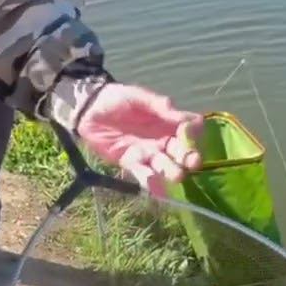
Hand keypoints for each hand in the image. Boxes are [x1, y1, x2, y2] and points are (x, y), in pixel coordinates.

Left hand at [77, 83, 203, 195]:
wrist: (90, 109)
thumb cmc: (117, 99)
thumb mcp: (138, 97)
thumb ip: (159, 105)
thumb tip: (181, 113)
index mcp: (168, 122)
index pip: (190, 129)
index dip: (194, 132)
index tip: (192, 132)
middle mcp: (162, 140)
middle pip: (182, 151)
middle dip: (189, 157)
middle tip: (193, 162)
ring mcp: (148, 153)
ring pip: (165, 166)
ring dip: (172, 171)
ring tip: (177, 175)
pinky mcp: (131, 163)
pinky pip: (143, 174)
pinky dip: (150, 182)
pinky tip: (157, 188)